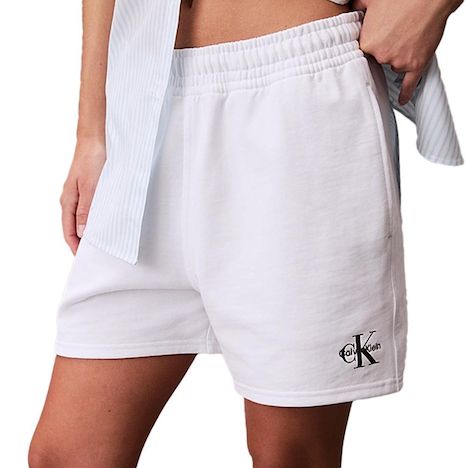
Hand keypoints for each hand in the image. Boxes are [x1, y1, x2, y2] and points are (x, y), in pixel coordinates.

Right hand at [60, 138, 105, 254]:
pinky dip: (94, 220)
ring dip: (89, 231)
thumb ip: (86, 209)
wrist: (96, 140)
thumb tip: (82, 232)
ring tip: (101, 243)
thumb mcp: (90, 187)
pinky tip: (104, 223)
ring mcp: (79, 195)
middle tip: (95, 254)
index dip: (75, 246)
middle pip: (74, 228)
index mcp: (68, 202)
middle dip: (82, 242)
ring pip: (82, 219)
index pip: (69, 231)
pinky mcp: (88, 189)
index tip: (84, 258)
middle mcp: (71, 200)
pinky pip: (89, 210)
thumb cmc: (92, 160)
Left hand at [352, 0, 461, 104]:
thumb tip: (350, 7)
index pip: (362, 55)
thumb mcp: (371, 0)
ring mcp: (399, 61)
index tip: (373, 47)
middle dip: (385, 51)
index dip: (369, 50)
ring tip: (407, 39)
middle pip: (379, 61)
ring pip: (394, 67)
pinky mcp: (416, 64)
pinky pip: (409, 84)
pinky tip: (403, 99)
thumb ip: (357, 7)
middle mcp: (381, 56)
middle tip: (393, 37)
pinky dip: (406, 93)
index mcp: (367, 43)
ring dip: (399, 57)